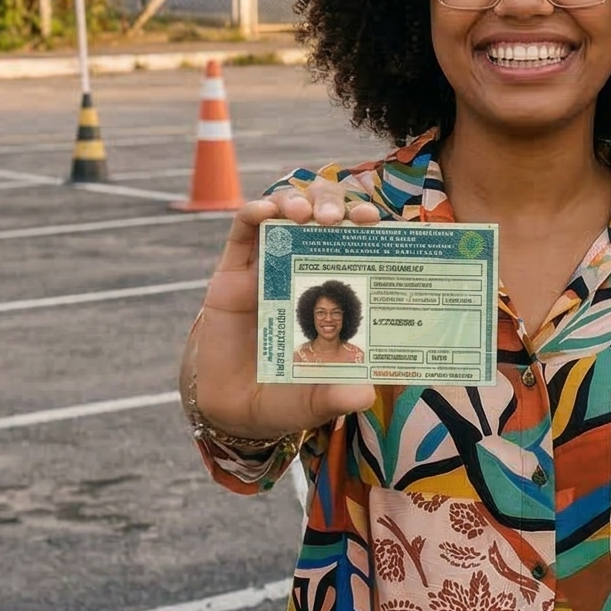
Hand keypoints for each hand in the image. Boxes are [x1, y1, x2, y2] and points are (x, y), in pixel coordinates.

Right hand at [186, 179, 381, 437]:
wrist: (233, 409)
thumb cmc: (286, 396)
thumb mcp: (315, 400)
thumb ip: (337, 396)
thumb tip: (364, 395)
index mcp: (335, 291)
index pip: (357, 243)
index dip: (367, 227)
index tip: (378, 222)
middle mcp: (305, 272)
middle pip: (324, 218)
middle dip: (336, 206)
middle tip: (342, 219)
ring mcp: (268, 269)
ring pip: (286, 214)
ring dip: (298, 201)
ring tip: (304, 213)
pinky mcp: (231, 274)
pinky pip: (241, 233)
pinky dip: (253, 213)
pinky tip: (265, 211)